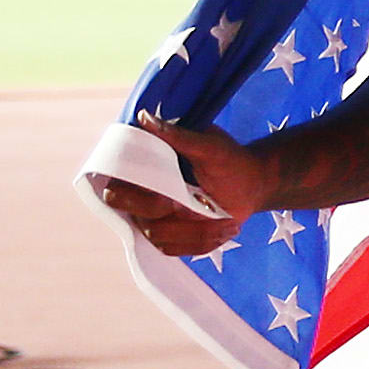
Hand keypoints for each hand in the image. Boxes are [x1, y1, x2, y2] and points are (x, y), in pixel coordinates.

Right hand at [97, 111, 270, 258]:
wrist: (253, 182)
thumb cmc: (228, 159)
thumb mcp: (209, 145)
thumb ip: (177, 136)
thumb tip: (144, 118)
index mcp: (141, 172)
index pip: (115, 189)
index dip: (132, 196)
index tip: (166, 195)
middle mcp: (141, 197)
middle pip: (135, 217)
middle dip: (166, 214)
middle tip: (199, 203)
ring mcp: (156, 219)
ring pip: (158, 237)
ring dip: (196, 231)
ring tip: (227, 221)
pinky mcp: (173, 236)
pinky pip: (174, 250)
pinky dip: (202, 242)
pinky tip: (226, 229)